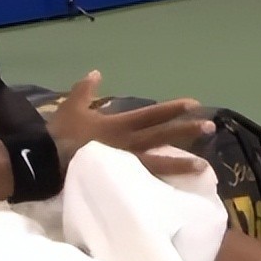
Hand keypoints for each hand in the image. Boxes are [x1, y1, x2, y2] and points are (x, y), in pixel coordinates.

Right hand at [47, 71, 213, 176]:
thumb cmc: (62, 134)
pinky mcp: (120, 181)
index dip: (172, 109)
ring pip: (160, 162)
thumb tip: (96, 73)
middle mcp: (129, 143)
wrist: (50, 161)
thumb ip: (85, 89)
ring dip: (182, 162)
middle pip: (162, 136)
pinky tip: (175, 187)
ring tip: (203, 165)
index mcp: (119, 124)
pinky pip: (146, 182)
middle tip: (210, 127)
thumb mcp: (72, 106)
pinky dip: (161, 183)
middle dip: (186, 131)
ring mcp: (126, 164)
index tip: (193, 104)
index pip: (151, 115)